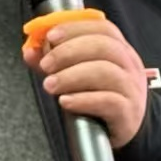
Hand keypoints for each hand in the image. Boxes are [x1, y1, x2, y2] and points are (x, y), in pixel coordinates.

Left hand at [21, 18, 147, 148]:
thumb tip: (30, 51)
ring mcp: (131, 89)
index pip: (104, 29)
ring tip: (50, 85)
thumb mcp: (75, 75)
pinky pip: (109, 101)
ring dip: (72, 76)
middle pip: (104, 46)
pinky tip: (66, 101)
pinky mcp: (128, 113)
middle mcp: (129, 66)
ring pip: (106, 72)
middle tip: (46, 65)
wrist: (121, 132)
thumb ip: (53, 62)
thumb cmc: (98, 98)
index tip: (50, 36)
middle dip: (69, 51)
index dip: (76, 28)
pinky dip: (83, 99)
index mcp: (119, 51)